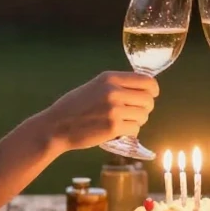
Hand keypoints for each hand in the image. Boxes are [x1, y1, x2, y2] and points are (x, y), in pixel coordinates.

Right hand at [39, 71, 158, 150]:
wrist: (57, 125)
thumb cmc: (76, 106)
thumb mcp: (96, 86)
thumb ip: (118, 85)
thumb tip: (145, 88)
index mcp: (110, 78)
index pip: (147, 81)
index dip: (152, 90)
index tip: (150, 96)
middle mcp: (114, 91)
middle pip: (148, 100)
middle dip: (145, 108)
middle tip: (133, 113)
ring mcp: (114, 109)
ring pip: (143, 116)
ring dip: (137, 121)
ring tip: (123, 122)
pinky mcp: (113, 127)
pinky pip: (135, 129)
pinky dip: (129, 132)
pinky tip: (118, 131)